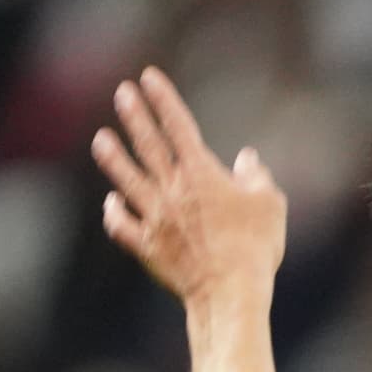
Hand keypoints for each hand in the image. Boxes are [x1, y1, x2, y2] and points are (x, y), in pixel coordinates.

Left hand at [93, 68, 285, 309]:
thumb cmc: (255, 248)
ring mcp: (155, 219)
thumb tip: (247, 160)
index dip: (163, 99)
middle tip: (121, 94)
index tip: (149, 77)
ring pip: (127, 180)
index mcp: (201, 174)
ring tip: (101, 139)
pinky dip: (115, 213)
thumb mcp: (270, 204)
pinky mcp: (148, 249)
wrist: (229, 294)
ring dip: (113, 158)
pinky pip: (123, 226)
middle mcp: (172, 191)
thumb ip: (256, 176)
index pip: (178, 126)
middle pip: (148, 145)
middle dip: (134, 116)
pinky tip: (112, 202)